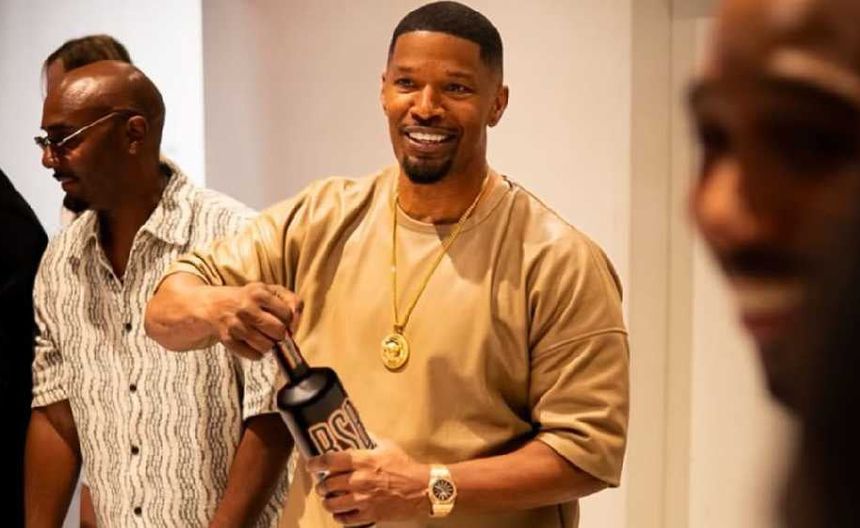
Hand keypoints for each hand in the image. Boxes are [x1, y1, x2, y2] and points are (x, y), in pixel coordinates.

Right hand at [203, 282, 302, 359]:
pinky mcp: (228, 340)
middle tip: (274, 331)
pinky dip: (257, 353)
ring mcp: (236, 325)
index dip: (288, 320)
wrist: (213, 305)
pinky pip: (253, 355)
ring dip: (269, 345)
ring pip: (267, 346)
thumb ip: (291, 300)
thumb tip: (295, 323)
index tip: (281, 319)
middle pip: (279, 332)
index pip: (288, 314)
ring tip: (264, 337)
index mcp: (259, 293)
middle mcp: (246, 308)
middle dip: (280, 334)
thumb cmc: (248, 298)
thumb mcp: (269, 290)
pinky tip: (253, 343)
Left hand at [307, 440, 430, 525]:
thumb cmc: (405, 466)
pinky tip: (341, 511)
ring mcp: (363, 500)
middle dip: (322, 485)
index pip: (330, 461)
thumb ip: (370, 439)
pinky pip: (345, 519)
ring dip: (328, 501)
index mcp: (363, 461)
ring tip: (329, 499)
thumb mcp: (387, 446)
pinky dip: (339, 516)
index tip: (311, 465)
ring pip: (332, 504)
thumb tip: (358, 432)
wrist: (421, 489)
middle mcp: (359, 481)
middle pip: (327, 484)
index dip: (316, 463)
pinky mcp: (369, 515)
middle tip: (323, 484)